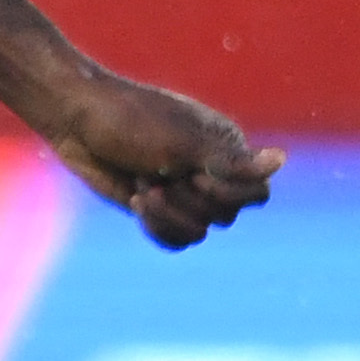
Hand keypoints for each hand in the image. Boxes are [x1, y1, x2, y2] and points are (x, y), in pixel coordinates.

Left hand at [31, 66, 284, 248]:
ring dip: (167, 214)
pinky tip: (135, 201)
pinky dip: (156, 227)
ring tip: (141, 188)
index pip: (257, 194)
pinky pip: (175, 240)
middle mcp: (211, 172)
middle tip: (156, 173)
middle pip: (227, 216)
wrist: (77, 121)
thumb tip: (282, 160)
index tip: (195, 173)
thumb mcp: (183, 142)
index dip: (229, 194)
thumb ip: (231, 161)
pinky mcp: (157, 210)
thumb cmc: (131, 120)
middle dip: (188, 201)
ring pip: (199, 231)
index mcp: (226, 148)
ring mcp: (183, 193)